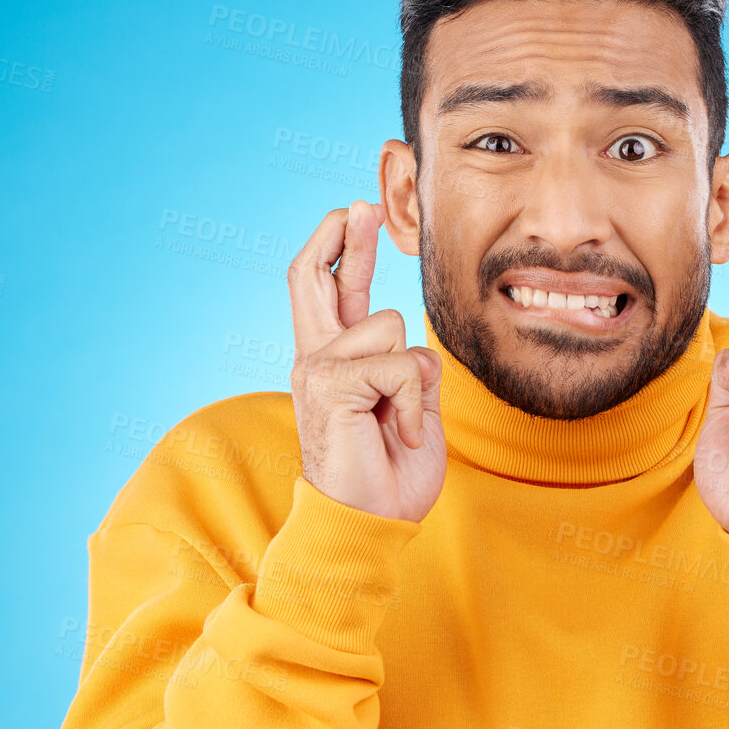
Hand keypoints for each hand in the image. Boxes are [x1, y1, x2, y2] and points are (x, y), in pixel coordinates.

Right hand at [287, 201, 445, 522]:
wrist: (369, 524)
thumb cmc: (390, 474)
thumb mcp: (413, 408)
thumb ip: (410, 368)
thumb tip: (416, 343)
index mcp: (335, 361)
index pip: (330, 289)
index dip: (343, 247)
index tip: (359, 212)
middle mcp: (315, 358)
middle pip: (313, 275)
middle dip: (342, 235)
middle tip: (363, 204)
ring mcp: (315, 369)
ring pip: (389, 325)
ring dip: (416, 377)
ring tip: (402, 423)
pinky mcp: (326, 385)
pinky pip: (398, 364)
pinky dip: (414, 402)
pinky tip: (402, 433)